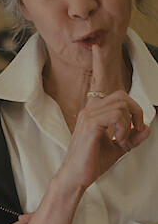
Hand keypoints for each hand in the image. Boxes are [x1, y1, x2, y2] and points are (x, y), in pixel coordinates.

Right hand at [56, 44, 149, 190]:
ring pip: (120, 106)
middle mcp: (89, 110)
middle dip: (136, 112)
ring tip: (123, 140)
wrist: (77, 176)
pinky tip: (117, 140)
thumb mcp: (119, 147)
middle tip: (135, 131)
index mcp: (94, 112)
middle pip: (120, 95)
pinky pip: (115, 116)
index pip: (101, 84)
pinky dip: (123, 128)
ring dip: (129, 124)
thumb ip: (133, 136)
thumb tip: (146, 128)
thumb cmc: (92, 161)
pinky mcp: (90, 125)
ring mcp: (88, 116)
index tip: (97, 46)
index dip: (100, 63)